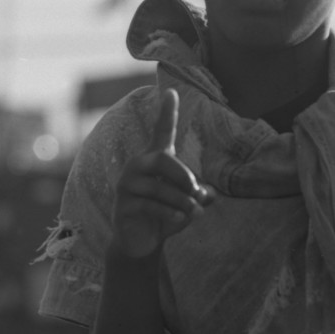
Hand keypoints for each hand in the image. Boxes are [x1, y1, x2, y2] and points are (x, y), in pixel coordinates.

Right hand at [109, 88, 212, 259]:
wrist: (141, 242)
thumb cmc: (165, 215)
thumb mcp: (187, 204)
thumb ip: (200, 196)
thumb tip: (211, 195)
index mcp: (155, 160)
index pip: (161, 132)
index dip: (167, 113)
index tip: (171, 91)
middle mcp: (138, 167)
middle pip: (161, 159)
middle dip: (183, 175)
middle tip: (197, 191)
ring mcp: (127, 185)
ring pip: (159, 187)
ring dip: (182, 201)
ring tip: (195, 212)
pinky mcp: (122, 205)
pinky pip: (149, 205)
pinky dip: (169, 213)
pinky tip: (180, 219)